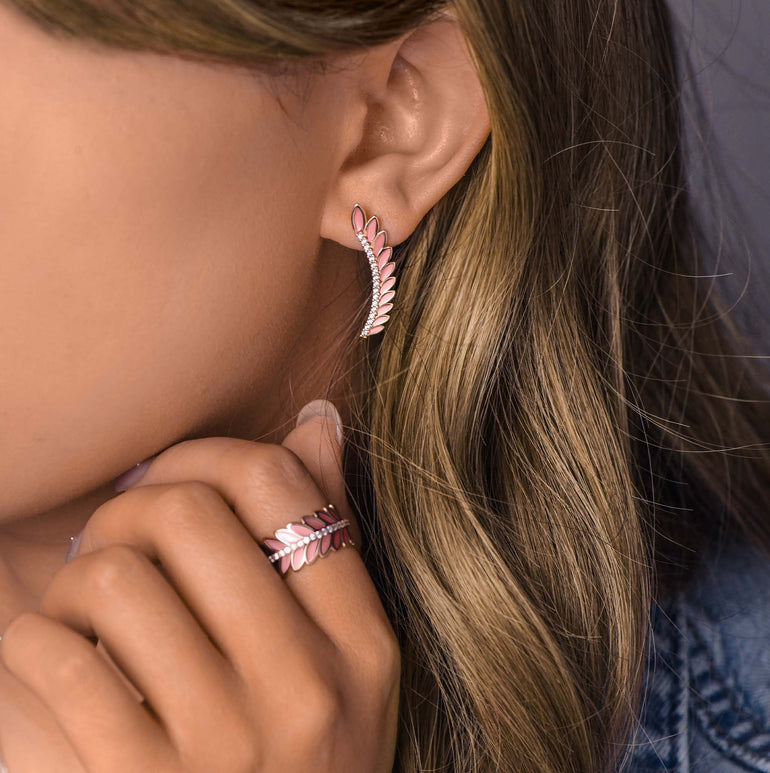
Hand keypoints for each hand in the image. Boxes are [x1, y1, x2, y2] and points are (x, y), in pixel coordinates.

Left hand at [0, 405, 400, 771]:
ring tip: (86, 608)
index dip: (205, 456)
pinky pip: (50, 660)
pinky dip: (34, 640)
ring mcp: (221, 749)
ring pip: (111, 578)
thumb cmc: (298, 759)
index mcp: (361, 647)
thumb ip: (331, 539)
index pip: (279, 486)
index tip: (170, 478)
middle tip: (116, 538)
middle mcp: (304, 692)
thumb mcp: (345, 661)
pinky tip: (55, 659)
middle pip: (186, 514)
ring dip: (77, 579)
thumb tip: (317, 419)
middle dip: (130, 509)